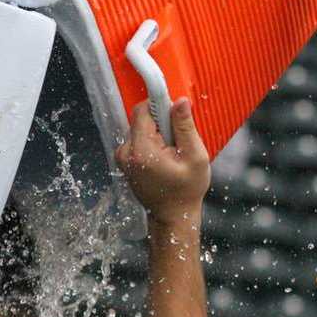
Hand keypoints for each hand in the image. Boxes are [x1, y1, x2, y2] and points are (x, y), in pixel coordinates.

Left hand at [115, 98, 210, 228]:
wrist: (172, 215)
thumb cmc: (185, 190)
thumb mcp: (194, 156)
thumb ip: (185, 127)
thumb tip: (179, 101)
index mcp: (141, 150)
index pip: (142, 110)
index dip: (159, 104)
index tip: (173, 108)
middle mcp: (126, 152)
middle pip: (141, 119)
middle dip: (161, 122)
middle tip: (177, 140)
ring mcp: (123, 157)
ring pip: (141, 128)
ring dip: (158, 133)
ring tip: (172, 152)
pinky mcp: (125, 160)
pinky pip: (139, 139)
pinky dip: (152, 142)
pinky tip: (164, 157)